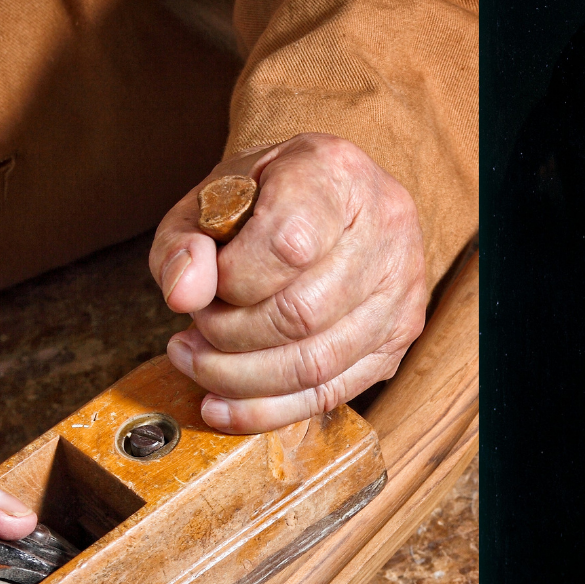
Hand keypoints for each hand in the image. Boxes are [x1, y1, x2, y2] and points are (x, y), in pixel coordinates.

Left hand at [149, 133, 426, 433]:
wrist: (325, 201)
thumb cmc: (264, 199)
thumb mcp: (209, 201)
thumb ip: (183, 242)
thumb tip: (183, 295)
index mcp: (336, 173)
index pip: (287, 245)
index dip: (232, 279)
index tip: (207, 281)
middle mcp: (386, 227)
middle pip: (300, 314)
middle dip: (228, 336)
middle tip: (194, 329)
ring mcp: (401, 289)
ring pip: (314, 365)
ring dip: (239, 379)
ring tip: (198, 361)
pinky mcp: (398, 340)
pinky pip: (329, 394)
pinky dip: (265, 410)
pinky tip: (220, 404)